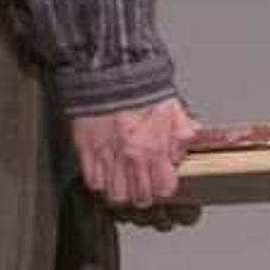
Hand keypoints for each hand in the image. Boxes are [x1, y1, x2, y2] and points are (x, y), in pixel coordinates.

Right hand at [72, 96, 199, 216]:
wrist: (110, 72)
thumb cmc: (141, 88)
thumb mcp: (174, 110)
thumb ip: (182, 136)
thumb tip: (182, 153)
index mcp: (155, 148)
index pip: (164, 188)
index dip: (164, 189)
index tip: (162, 184)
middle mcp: (131, 158)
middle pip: (139, 198)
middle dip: (144, 196)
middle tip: (144, 188)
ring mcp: (107, 157)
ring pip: (115, 195)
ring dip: (122, 193)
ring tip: (125, 184)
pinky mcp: (86, 151)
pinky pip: (93, 181)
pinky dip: (100, 182)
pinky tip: (106, 174)